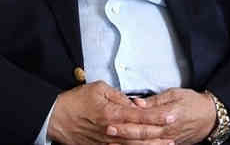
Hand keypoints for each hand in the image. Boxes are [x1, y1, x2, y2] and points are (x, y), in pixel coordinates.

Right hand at [47, 81, 173, 144]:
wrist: (55, 117)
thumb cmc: (75, 101)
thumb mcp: (98, 89)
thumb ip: (119, 95)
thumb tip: (134, 103)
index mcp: (111, 113)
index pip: (140, 115)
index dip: (157, 116)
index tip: (170, 115)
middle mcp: (111, 130)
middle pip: (140, 135)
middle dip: (159, 135)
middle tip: (174, 134)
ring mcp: (106, 142)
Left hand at [108, 88, 215, 144]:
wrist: (210, 117)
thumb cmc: (193, 103)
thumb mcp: (175, 94)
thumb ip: (155, 100)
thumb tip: (137, 102)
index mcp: (168, 115)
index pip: (144, 119)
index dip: (128, 120)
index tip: (113, 118)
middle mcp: (167, 130)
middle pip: (142, 134)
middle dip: (124, 133)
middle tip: (108, 130)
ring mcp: (168, 140)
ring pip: (145, 144)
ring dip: (128, 144)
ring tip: (112, 142)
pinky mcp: (170, 144)